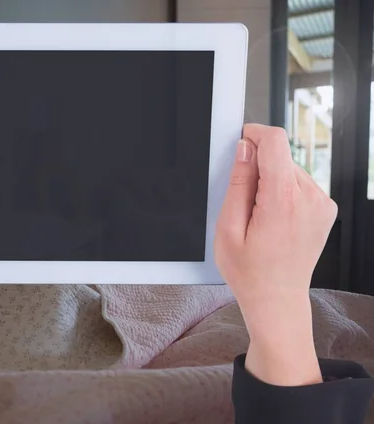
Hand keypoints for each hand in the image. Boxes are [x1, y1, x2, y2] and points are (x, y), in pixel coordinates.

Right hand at [215, 124, 336, 385]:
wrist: (277, 299)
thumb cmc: (249, 271)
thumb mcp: (228, 228)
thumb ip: (238, 184)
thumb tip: (245, 150)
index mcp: (283, 200)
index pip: (275, 142)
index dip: (255, 134)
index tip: (242, 140)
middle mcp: (310, 197)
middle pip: (281, 157)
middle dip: (258, 169)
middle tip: (244, 203)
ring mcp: (322, 204)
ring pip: (290, 170)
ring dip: (271, 182)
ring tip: (259, 216)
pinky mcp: (326, 210)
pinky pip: (300, 185)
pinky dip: (284, 192)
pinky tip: (274, 219)